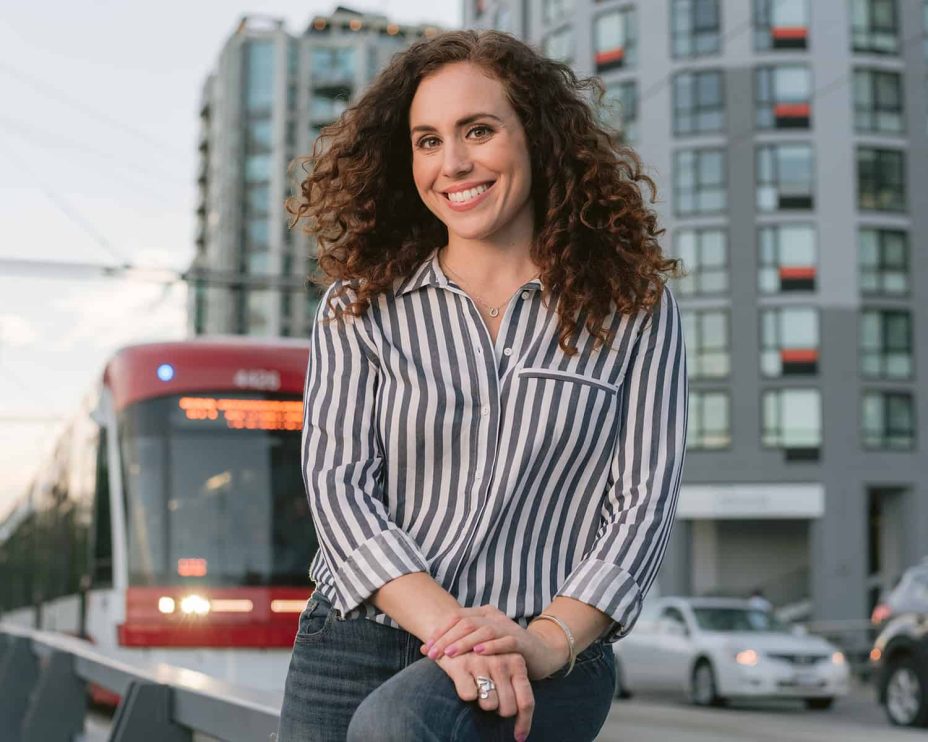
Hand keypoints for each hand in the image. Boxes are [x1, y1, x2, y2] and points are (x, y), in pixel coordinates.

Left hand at [422, 606, 569, 680]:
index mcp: (482, 613)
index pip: (456, 616)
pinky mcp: (521, 640)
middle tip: (433, 654)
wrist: (540, 653)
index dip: (440, 631)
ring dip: (465, 643)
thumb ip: (456, 643)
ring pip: (483, 630)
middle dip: (447, 639)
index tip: (426, 648)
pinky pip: (505, 641)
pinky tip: (479, 653)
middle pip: (466, 623)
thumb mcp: (478, 645)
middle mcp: (493, 616)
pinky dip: (491, 646)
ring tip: (450, 654)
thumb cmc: (503, 651)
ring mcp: (507, 627)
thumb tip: (425, 649)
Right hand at [434, 649, 533, 740]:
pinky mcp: (461, 665)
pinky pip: (469, 696)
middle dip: (499, 711)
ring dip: (483, 703)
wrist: (455, 628)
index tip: (519, 737)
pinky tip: (462, 682)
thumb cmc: (484, 656)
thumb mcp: (504, 666)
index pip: (526, 702)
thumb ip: (513, 689)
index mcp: (517, 663)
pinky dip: (466, 694)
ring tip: (478, 689)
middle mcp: (502, 662)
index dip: (524, 723)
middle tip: (492, 702)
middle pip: (508, 708)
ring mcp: (482, 663)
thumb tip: (520, 735)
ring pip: (489, 704)